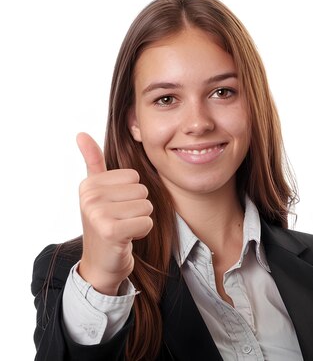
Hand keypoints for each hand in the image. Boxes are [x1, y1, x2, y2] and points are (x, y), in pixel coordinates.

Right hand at [76, 132, 152, 294]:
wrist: (102, 263)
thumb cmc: (106, 224)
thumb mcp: (98, 192)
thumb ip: (93, 162)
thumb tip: (81, 133)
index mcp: (89, 184)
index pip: (134, 177)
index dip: (132, 195)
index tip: (116, 209)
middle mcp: (89, 196)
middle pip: (142, 191)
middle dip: (138, 209)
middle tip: (121, 221)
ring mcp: (97, 213)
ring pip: (147, 206)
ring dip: (140, 221)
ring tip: (123, 229)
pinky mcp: (110, 231)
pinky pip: (146, 222)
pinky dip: (142, 233)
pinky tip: (126, 239)